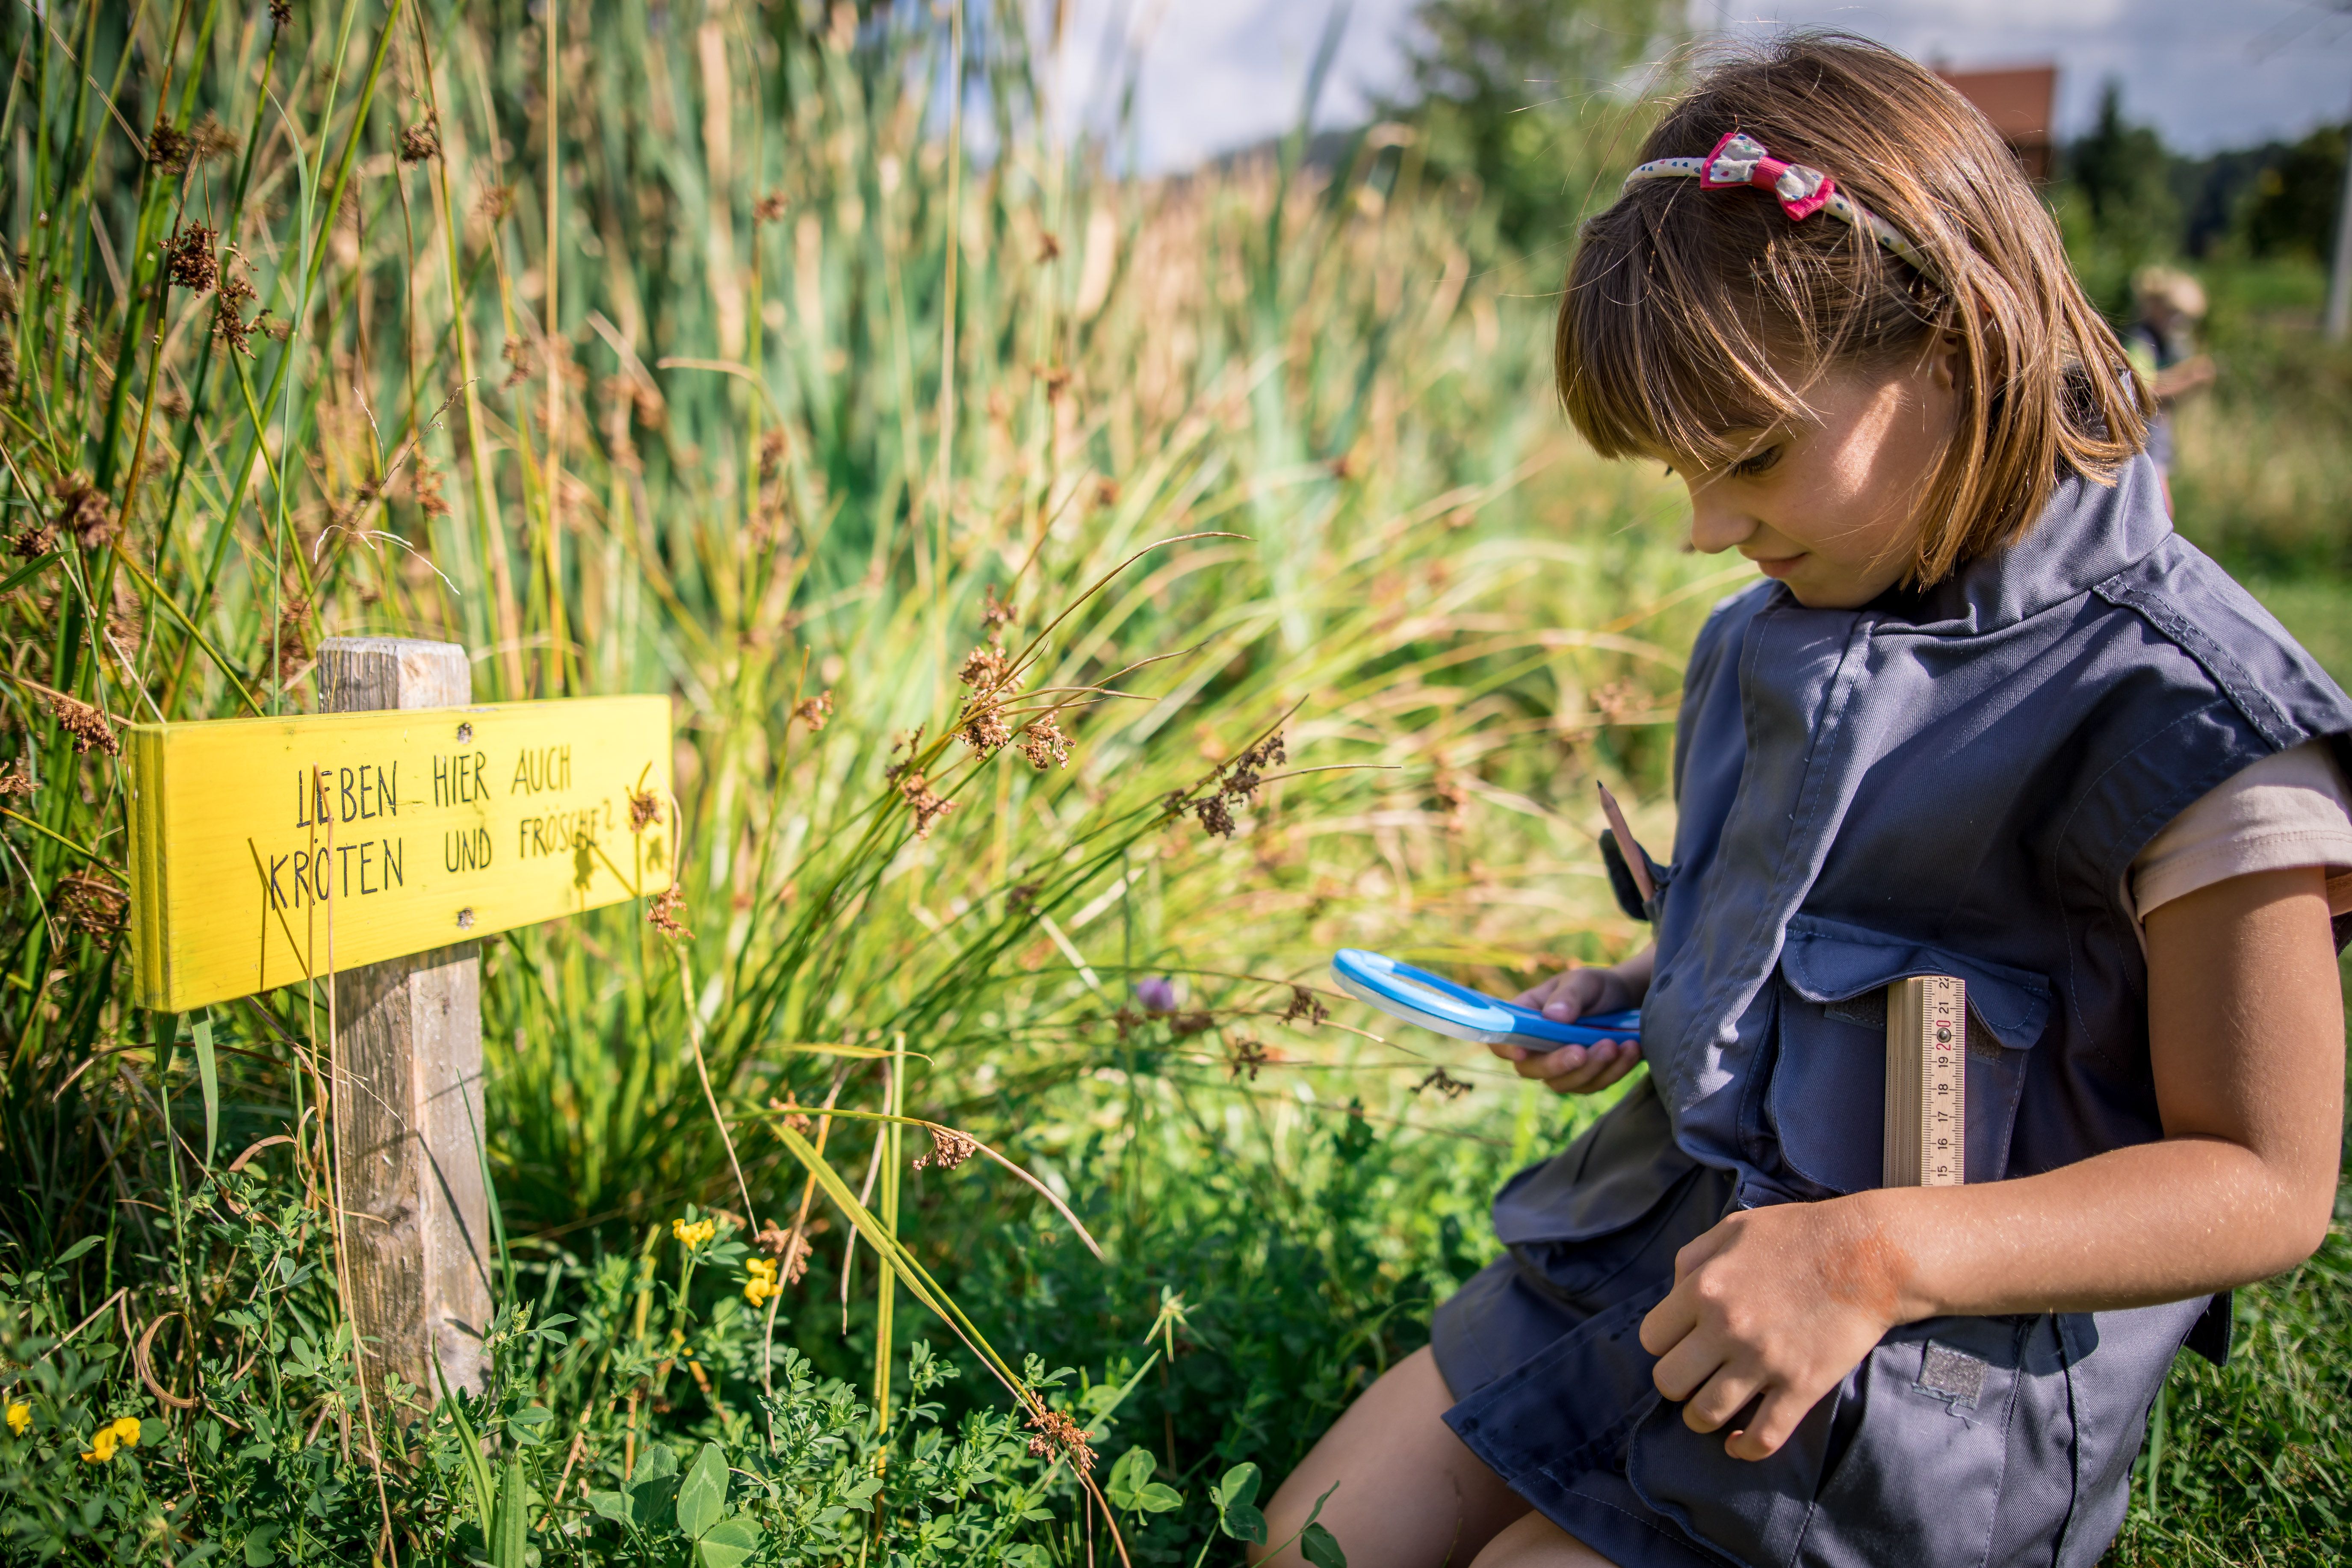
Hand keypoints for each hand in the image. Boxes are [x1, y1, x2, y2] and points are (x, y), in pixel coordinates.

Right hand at [1492, 965, 1642, 1095]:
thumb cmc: (1596, 987)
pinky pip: (1593, 1085)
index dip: (1506, 1048)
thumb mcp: (1584, 981)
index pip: (1502, 1039)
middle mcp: (1537, 1047)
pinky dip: (1614, 1071)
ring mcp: (1560, 1067)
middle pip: (1531, 1069)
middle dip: (1558, 1064)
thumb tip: (1553, 1016)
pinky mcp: (1585, 1078)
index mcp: (1526, 1018)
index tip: (1523, 1051)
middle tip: (1584, 1050)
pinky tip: (1631, 1050)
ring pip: (1564, 1083)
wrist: (1628, 1001)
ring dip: (1591, 1068)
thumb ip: (1569, 996)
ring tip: (1617, 1044)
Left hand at [1638, 1196, 1908, 1459]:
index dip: (1664, 1344)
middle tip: (1695, 1376)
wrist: (1869, 1254)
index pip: (1652, 1338)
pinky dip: (1745, 1449)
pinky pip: (1762, 1437)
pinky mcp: (1801, 1387)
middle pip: (1669, 1381)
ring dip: (1702, 1417)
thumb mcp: (1733, 1229)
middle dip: (1677, 1383)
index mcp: (1705, 1288)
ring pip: (1705, 1414)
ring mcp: (1764, 1361)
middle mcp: (1727, 1328)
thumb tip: (1673, 1296)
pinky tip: (1738, 1443)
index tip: (1681, 1343)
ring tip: (1711, 1408)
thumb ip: (1692, 1259)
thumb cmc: (1799, 1235)